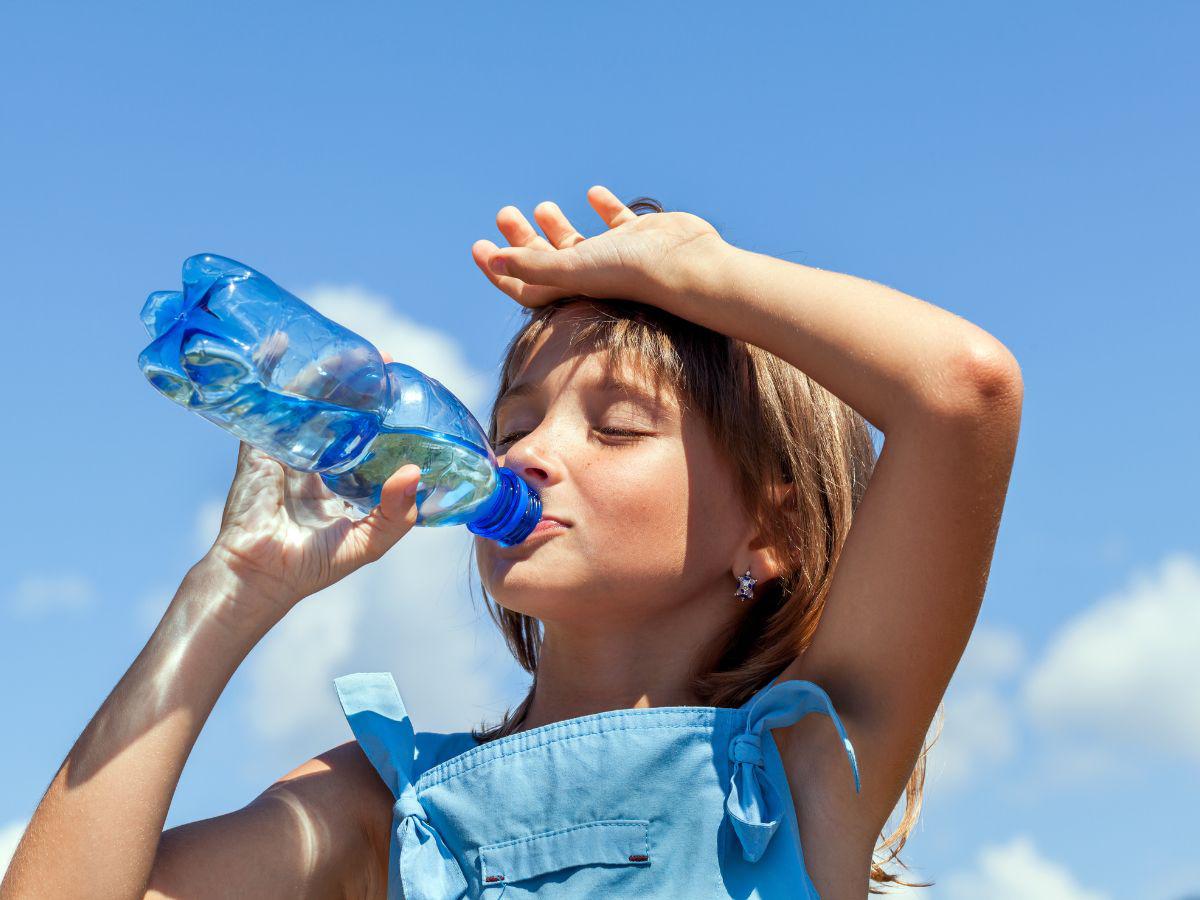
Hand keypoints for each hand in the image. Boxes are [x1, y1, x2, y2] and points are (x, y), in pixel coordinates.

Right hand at [204, 350, 420, 620]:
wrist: (259, 576)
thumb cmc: (312, 565)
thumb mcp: (368, 541)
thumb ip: (397, 513)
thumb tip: (416, 471)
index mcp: (341, 481)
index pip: (366, 437)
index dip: (383, 414)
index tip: (402, 390)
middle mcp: (314, 461)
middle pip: (339, 412)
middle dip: (358, 386)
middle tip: (381, 361)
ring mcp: (285, 451)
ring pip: (308, 402)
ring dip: (326, 373)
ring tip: (349, 350)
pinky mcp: (257, 446)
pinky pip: (266, 402)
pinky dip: (270, 370)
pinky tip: (281, 342)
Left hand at [470, 185, 727, 310]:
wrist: (686, 264)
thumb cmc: (630, 271)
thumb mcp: (573, 268)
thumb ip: (533, 266)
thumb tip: (491, 261)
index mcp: (571, 287)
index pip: (526, 284)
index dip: (500, 270)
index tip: (479, 247)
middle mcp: (592, 274)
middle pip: (547, 259)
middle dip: (522, 238)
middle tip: (504, 213)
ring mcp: (617, 255)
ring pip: (579, 241)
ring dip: (557, 226)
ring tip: (542, 206)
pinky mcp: (641, 237)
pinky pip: (617, 221)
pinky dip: (604, 206)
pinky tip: (594, 192)